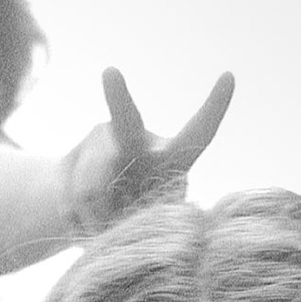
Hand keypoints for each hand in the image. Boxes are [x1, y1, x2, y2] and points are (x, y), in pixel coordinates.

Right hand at [64, 67, 235, 230]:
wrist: (87, 220)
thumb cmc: (137, 223)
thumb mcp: (152, 226)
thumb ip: (144, 219)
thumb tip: (106, 205)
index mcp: (171, 156)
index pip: (198, 134)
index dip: (215, 108)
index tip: (229, 76)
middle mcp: (135, 140)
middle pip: (127, 121)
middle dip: (118, 97)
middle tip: (110, 72)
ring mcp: (101, 145)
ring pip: (92, 188)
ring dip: (96, 222)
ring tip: (103, 229)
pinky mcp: (71, 159)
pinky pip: (72, 202)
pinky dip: (79, 225)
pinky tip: (84, 221)